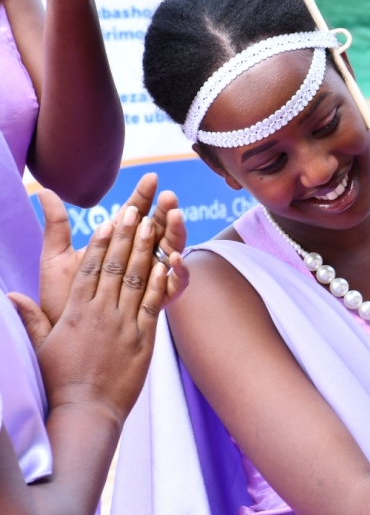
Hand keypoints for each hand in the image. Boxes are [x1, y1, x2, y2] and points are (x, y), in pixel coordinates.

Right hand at [8, 205, 177, 422]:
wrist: (85, 410)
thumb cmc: (61, 380)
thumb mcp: (41, 345)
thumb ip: (31, 318)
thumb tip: (10, 297)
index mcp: (75, 311)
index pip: (88, 269)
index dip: (99, 243)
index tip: (107, 222)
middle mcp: (100, 313)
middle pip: (114, 267)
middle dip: (126, 236)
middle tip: (135, 210)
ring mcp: (124, 326)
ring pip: (136, 280)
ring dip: (145, 250)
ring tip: (153, 226)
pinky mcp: (144, 341)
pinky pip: (153, 305)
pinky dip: (160, 283)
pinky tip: (167, 264)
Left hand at [38, 173, 188, 324]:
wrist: (64, 336)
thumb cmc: (59, 298)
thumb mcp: (54, 258)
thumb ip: (57, 226)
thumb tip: (46, 193)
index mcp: (116, 246)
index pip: (134, 215)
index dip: (144, 197)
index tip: (152, 178)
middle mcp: (137, 261)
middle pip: (158, 231)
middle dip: (166, 212)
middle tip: (170, 197)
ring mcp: (148, 281)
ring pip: (170, 253)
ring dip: (176, 235)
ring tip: (177, 218)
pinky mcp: (154, 304)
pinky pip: (173, 287)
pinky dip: (177, 273)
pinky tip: (172, 259)